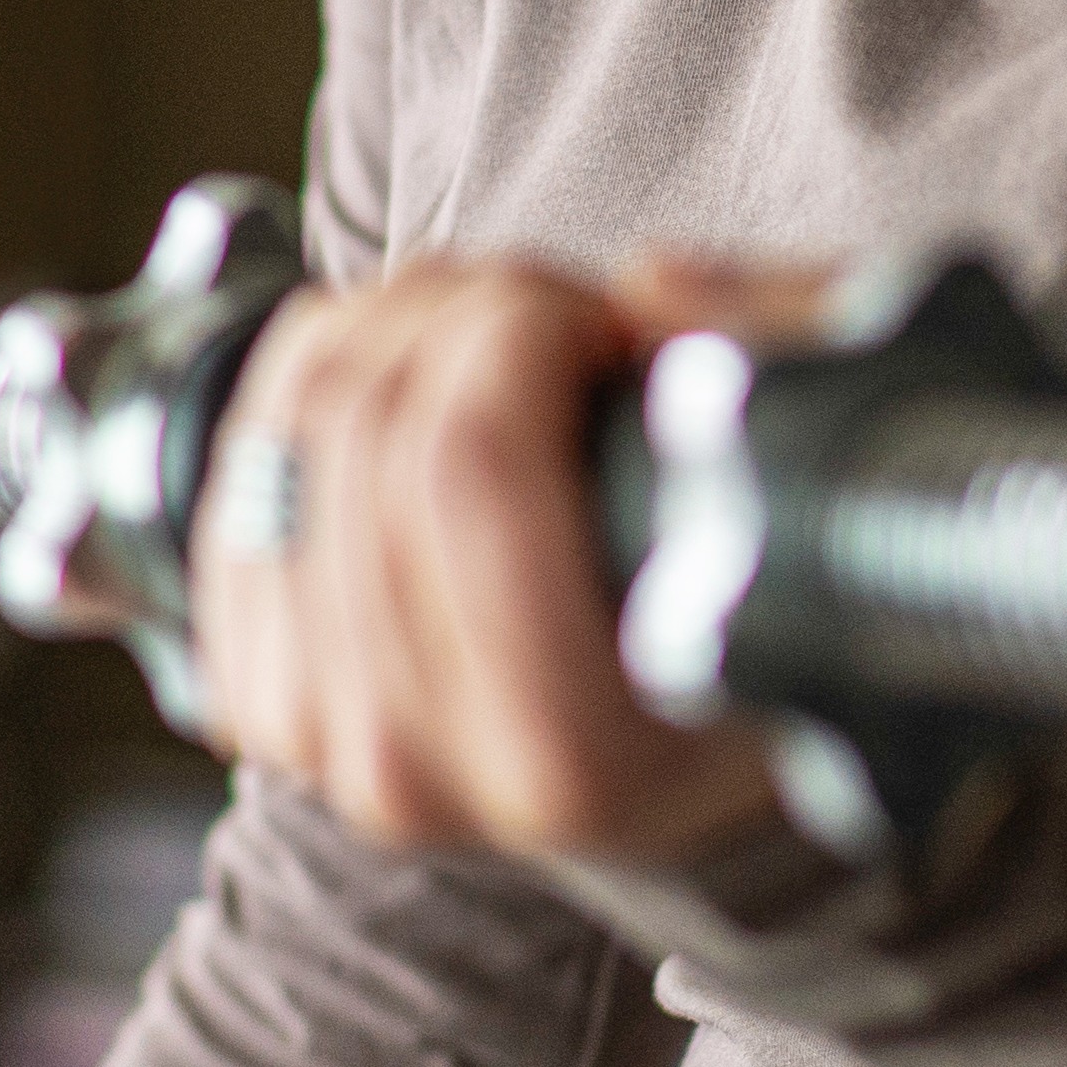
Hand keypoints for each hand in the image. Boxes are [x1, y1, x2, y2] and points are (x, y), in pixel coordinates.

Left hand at [190, 251, 814, 871]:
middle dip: (466, 309)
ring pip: (290, 429)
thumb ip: (780, 370)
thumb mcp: (831, 500)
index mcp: (567, 757)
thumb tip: (654, 287)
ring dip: (390, 328)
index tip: (604, 320)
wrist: (682, 778)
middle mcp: (421, 772)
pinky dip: (313, 379)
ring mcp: (319, 743)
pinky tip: (410, 383)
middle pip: (369, 428)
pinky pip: (234, 468)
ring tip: (497, 343)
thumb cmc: (770, 634)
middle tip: (557, 315)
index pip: (466, 466)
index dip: (524, 331)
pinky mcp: (258, 699)